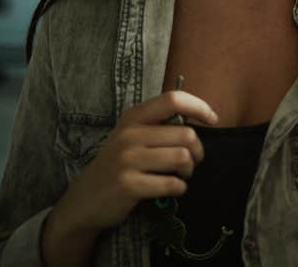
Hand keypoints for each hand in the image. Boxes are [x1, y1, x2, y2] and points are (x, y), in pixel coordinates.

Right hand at [45, 90, 217, 240]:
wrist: (85, 198)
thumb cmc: (119, 164)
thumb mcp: (131, 136)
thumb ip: (159, 125)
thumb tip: (202, 119)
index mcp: (133, 117)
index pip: (173, 99)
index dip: (199, 106)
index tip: (212, 120)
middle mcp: (129, 135)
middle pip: (186, 135)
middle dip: (197, 152)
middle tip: (191, 162)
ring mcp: (127, 160)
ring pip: (182, 158)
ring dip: (188, 171)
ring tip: (179, 175)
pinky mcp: (129, 185)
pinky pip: (172, 184)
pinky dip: (178, 189)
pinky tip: (170, 189)